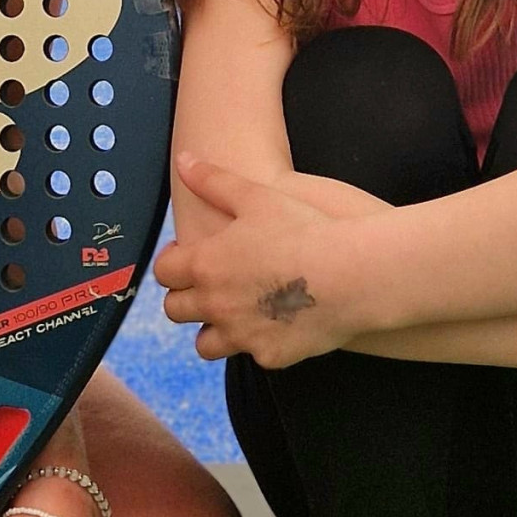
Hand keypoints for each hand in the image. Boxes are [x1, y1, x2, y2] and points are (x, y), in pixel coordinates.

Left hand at [155, 152, 361, 367]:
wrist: (353, 274)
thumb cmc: (304, 228)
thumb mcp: (256, 195)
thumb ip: (213, 180)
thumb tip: (184, 161)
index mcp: (205, 265)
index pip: (164, 272)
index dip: (173, 263)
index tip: (189, 257)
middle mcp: (214, 304)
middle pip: (175, 310)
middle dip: (186, 298)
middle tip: (210, 286)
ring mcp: (240, 334)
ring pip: (205, 345)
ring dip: (213, 330)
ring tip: (234, 314)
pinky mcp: (268, 356)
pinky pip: (252, 354)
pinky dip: (258, 342)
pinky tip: (277, 326)